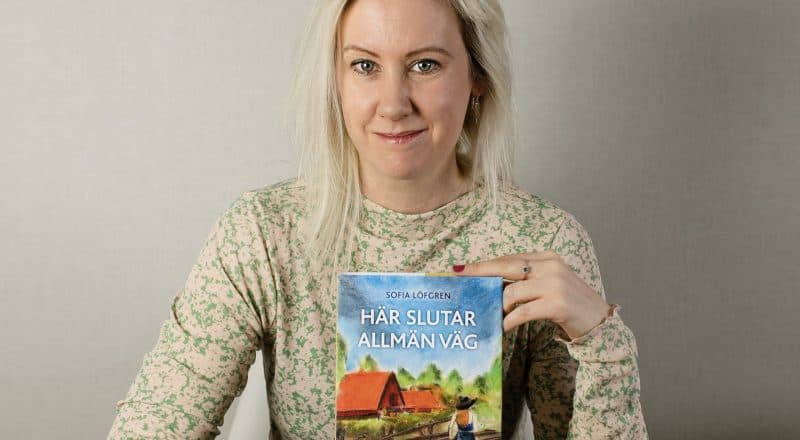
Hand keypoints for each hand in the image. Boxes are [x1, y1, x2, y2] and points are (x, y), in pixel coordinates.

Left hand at [453, 251, 610, 338]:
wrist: (599, 322)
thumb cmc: (569, 305)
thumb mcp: (549, 284)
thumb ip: (526, 281)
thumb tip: (491, 286)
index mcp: (547, 258)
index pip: (509, 258)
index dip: (484, 264)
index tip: (462, 268)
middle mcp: (550, 266)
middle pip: (506, 266)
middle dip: (480, 273)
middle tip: (460, 279)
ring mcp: (555, 284)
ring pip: (512, 292)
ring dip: (499, 308)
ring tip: (496, 317)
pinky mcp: (557, 304)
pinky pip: (523, 312)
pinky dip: (510, 321)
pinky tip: (504, 328)